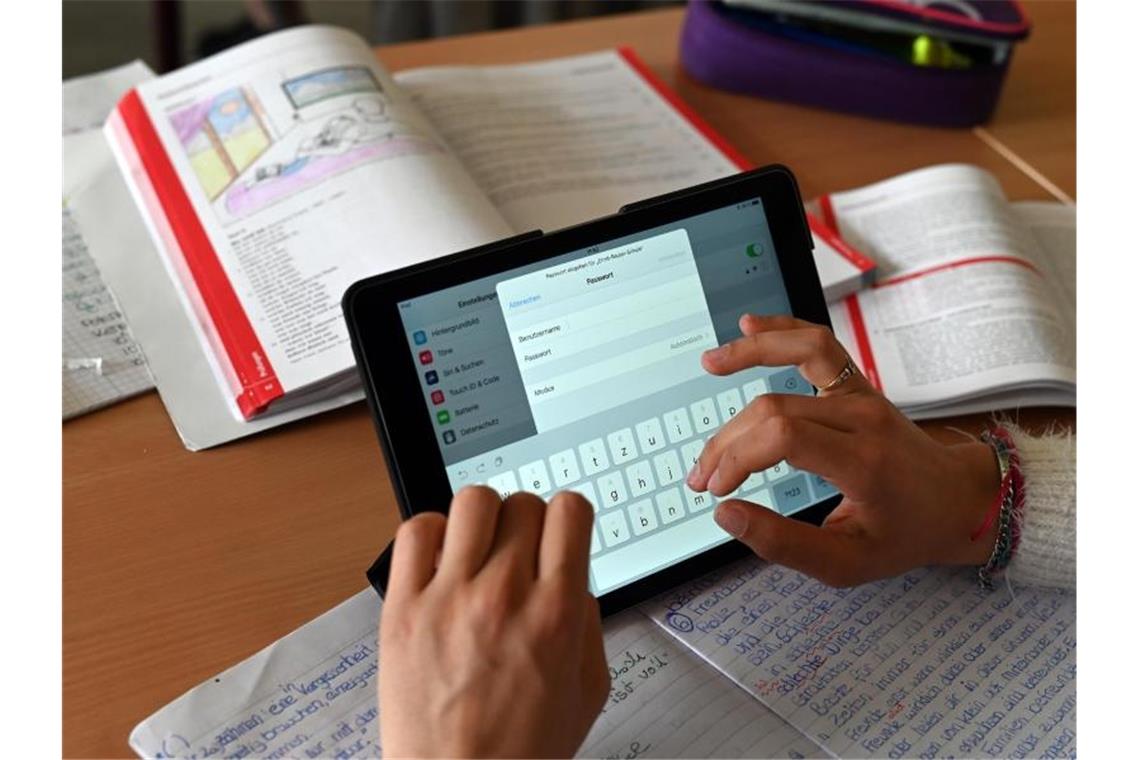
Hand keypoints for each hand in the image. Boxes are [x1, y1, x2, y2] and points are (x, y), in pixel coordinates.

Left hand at [380, 487, 608, 757]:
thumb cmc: (520, 751)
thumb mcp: (588, 689)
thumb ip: (588, 622)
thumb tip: (572, 574)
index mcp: (557, 614)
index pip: (569, 510)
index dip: (567, 516)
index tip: (559, 531)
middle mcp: (506, 596)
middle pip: (523, 502)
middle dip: (527, 522)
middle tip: (518, 552)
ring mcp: (451, 597)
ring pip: (473, 501)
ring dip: (482, 518)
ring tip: (477, 549)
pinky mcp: (404, 608)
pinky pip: (416, 531)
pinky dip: (430, 533)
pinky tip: (440, 560)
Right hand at [687, 314, 1000, 586]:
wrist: (956, 501)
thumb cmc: (904, 533)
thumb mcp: (847, 563)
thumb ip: (783, 544)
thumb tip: (726, 514)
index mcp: (863, 462)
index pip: (783, 436)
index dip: (737, 457)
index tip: (716, 488)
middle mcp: (863, 418)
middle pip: (775, 407)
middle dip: (727, 441)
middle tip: (703, 476)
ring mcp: (861, 393)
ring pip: (798, 354)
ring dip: (749, 354)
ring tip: (709, 365)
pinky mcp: (857, 383)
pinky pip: (818, 343)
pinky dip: (781, 329)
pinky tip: (748, 324)